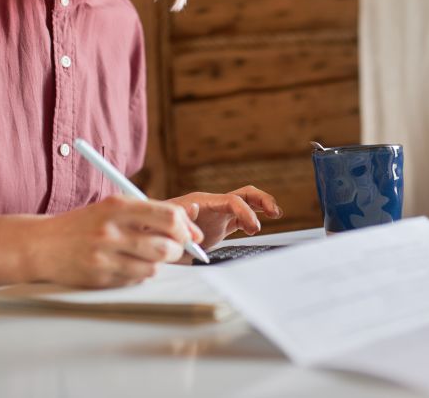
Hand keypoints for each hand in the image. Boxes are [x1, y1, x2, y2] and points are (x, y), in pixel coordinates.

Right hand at [32, 196, 203, 287]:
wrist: (42, 244)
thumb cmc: (83, 224)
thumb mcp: (112, 207)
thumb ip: (149, 212)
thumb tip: (189, 223)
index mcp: (117, 206)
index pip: (168, 217)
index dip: (186, 228)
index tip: (189, 233)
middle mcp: (111, 231)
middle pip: (166, 246)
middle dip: (176, 249)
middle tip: (171, 247)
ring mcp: (105, 256)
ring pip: (154, 266)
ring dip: (156, 263)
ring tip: (143, 254)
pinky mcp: (100, 277)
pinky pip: (136, 279)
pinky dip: (138, 273)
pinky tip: (125, 264)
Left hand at [166, 186, 282, 248]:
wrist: (153, 234)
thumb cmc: (155, 227)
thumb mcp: (163, 223)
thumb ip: (177, 216)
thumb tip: (195, 207)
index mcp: (203, 201)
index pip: (231, 200)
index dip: (244, 212)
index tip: (252, 228)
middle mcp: (214, 204)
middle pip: (243, 194)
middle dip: (260, 200)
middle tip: (273, 213)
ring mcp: (218, 213)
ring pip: (246, 203)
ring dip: (261, 205)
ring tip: (276, 214)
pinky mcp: (221, 224)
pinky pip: (242, 217)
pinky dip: (254, 219)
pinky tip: (260, 226)